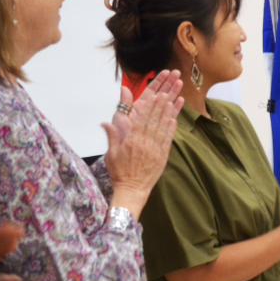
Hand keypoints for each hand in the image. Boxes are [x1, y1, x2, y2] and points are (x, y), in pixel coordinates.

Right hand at [105, 71, 184, 215]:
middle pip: (154, 119)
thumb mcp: (111, 154)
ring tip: (173, 99)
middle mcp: (145, 142)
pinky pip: (167, 139)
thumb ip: (112, 136)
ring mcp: (155, 148)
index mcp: (132, 140)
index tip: (154, 94)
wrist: (132, 189)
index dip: (149, 105)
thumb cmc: (119, 172)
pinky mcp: (162, 155)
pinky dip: (171, 128)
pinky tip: (174, 118)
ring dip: (168, 112)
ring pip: (162, 127)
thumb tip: (105, 122)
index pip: (141, 118)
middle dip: (160, 104)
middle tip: (166, 91)